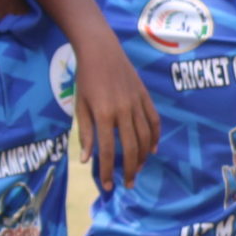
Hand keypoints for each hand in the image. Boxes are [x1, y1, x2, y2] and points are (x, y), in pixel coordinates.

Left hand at [70, 33, 160, 188]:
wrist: (100, 49)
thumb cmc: (86, 78)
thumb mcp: (80, 106)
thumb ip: (85, 133)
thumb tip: (87, 160)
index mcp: (104, 115)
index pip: (107, 151)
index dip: (108, 171)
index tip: (108, 186)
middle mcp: (123, 111)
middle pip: (131, 148)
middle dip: (130, 170)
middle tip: (128, 184)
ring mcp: (137, 104)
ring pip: (145, 137)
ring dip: (142, 157)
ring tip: (138, 169)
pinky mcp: (145, 97)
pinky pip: (154, 121)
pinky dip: (155, 137)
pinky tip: (152, 150)